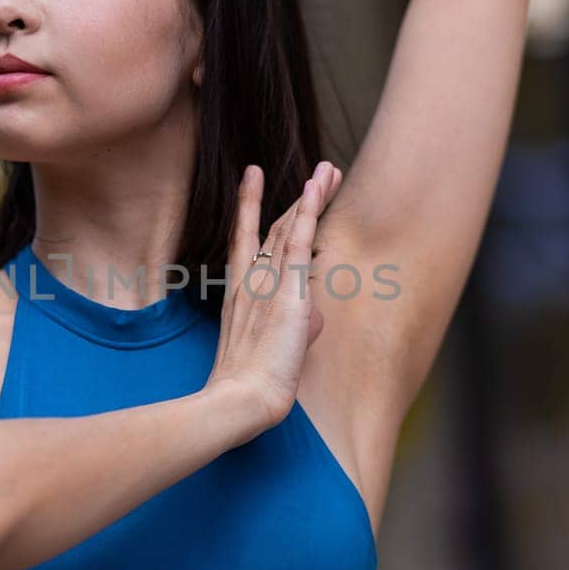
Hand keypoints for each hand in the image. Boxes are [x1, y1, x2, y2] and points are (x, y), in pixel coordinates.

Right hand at [207, 160, 343, 429]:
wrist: (241, 401)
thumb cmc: (251, 388)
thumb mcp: (276, 350)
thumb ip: (294, 327)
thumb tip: (313, 318)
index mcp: (241, 295)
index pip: (248, 243)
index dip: (251, 211)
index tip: (253, 183)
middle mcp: (250, 281)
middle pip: (273, 228)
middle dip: (294, 198)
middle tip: (315, 172)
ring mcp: (266, 282)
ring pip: (289, 227)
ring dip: (311, 194)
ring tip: (327, 168)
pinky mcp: (286, 290)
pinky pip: (297, 240)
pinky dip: (307, 210)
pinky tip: (315, 185)